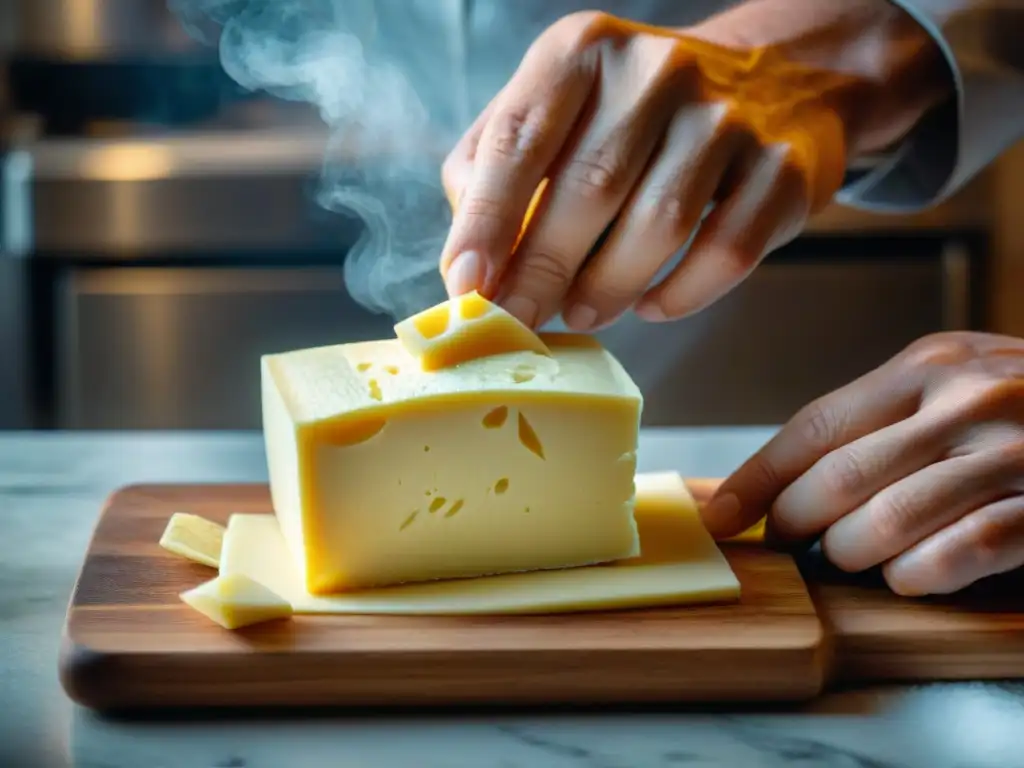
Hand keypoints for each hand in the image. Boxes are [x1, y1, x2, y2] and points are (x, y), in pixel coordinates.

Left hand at [439, 3, 945, 329]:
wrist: (772, 80)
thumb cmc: (630, 116)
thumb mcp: (552, 114)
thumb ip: (493, 174)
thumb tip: (468, 271)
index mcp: (583, 51)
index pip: (520, 139)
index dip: (486, 221)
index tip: (466, 288)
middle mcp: (657, 70)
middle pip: (590, 187)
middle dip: (542, 271)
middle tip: (517, 324)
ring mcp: (728, 117)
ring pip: (660, 224)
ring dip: (609, 287)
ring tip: (582, 315)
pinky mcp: (782, 169)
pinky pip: (726, 250)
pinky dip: (682, 294)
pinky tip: (652, 306)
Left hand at [702, 332, 1023, 595]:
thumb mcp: (957, 388)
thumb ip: (883, 424)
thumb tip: (779, 484)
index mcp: (928, 365)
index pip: (814, 426)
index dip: (756, 479)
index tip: (718, 517)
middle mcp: (967, 398)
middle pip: (836, 478)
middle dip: (797, 526)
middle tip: (792, 545)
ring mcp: (1015, 450)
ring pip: (887, 522)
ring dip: (854, 556)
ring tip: (857, 559)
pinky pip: (958, 553)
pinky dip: (918, 575)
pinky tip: (912, 575)